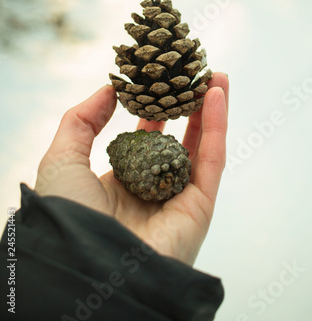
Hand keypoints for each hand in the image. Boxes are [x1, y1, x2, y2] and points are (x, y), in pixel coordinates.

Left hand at [35, 73, 228, 265]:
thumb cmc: (69, 214)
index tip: (161, 84)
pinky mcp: (199, 208)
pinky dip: (217, 127)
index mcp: (120, 182)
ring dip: (211, 112)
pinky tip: (217, 96)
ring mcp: (177, 198)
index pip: (144, 140)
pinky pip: (212, 161)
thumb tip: (109, 90)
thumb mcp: (63, 159)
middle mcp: (150, 189)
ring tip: (216, 77)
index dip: (154, 112)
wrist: (89, 265)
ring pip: (200, 148)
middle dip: (188, 108)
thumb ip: (81, 121)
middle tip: (195, 76)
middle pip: (177, 140)